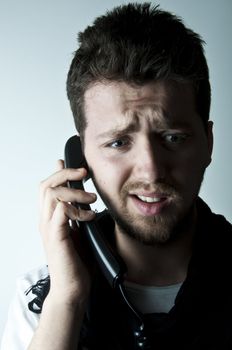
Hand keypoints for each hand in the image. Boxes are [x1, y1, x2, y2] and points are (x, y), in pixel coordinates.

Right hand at [39, 160, 96, 305]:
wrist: (72, 288)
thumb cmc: (77, 262)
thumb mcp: (79, 232)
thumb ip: (79, 215)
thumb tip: (85, 200)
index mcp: (50, 218)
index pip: (47, 187)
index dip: (59, 173)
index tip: (75, 166)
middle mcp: (46, 221)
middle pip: (46, 185)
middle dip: (65, 174)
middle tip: (84, 173)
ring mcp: (49, 229)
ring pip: (51, 194)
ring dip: (74, 191)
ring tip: (91, 199)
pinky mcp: (56, 237)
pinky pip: (61, 212)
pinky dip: (76, 209)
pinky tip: (89, 216)